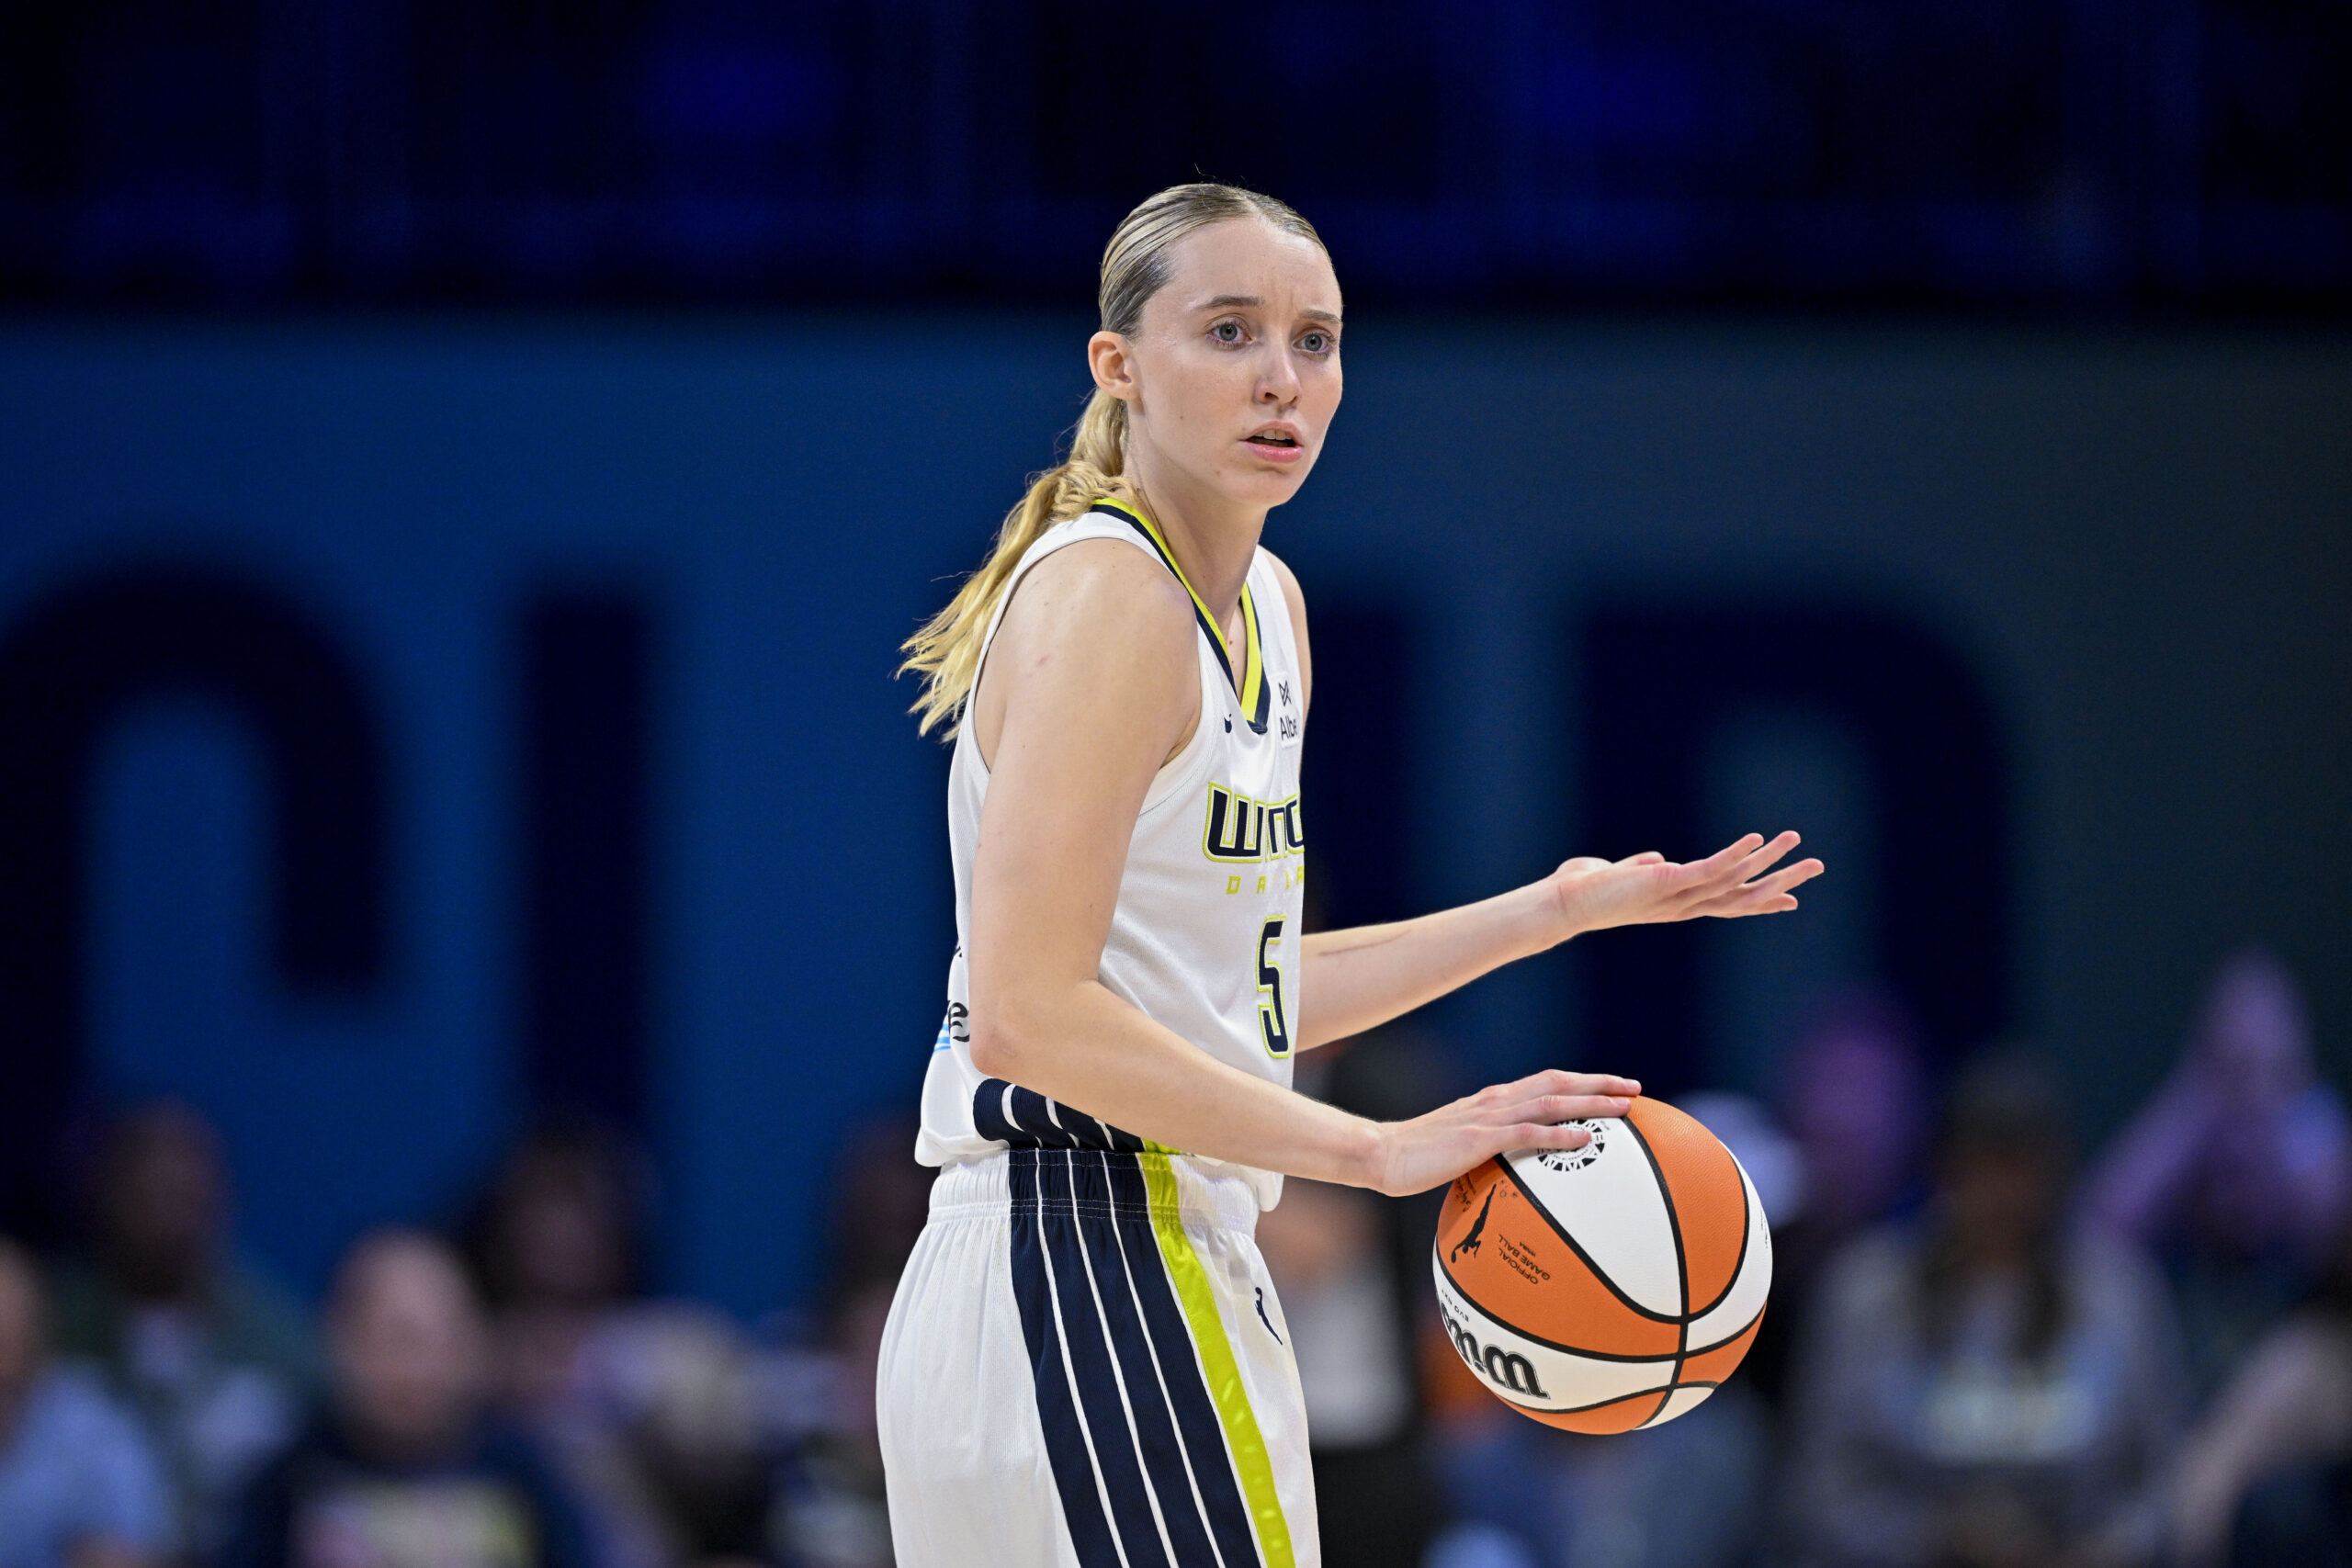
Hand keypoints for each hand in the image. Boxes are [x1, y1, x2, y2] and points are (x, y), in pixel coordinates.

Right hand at [1361, 1069, 1641, 1195]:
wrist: (1383, 1154)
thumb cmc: (1417, 1158)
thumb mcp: (1459, 1150)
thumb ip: (1488, 1151)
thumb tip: (1515, 1173)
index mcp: (1493, 1101)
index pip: (1545, 1082)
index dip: (1581, 1081)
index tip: (1612, 1087)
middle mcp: (1496, 1100)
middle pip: (1557, 1082)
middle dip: (1599, 1083)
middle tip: (1635, 1088)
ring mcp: (1489, 1117)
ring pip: (1551, 1101)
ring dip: (1591, 1101)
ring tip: (1624, 1106)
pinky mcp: (1481, 1138)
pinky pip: (1529, 1133)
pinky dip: (1561, 1134)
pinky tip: (1586, 1139)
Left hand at [1545, 831, 1822, 940]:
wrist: (1567, 901)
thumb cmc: (1589, 889)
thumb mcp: (1624, 876)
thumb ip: (1643, 869)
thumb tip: (1654, 860)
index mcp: (1680, 904)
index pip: (1729, 903)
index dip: (1761, 902)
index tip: (1793, 900)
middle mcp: (1686, 905)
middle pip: (1745, 896)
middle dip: (1783, 882)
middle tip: (1818, 867)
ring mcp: (1680, 896)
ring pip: (1736, 880)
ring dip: (1769, 861)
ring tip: (1797, 841)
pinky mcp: (1670, 883)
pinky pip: (1711, 869)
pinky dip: (1736, 854)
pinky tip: (1757, 839)